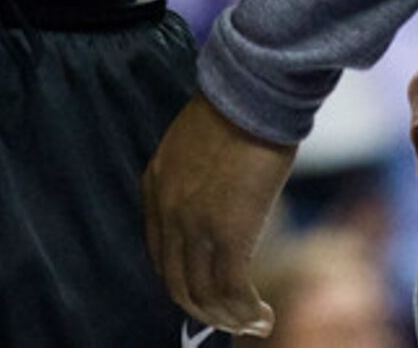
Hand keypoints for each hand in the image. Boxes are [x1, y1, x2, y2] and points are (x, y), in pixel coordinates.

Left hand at [141, 93, 293, 336]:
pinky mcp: (228, 234)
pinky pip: (231, 290)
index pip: (160, 253)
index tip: (206, 291)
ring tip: (251, 324)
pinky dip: (246, 311)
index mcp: (155, 186)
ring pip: (203, 294)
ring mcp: (195, 226)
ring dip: (227, 318)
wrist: (252, 93)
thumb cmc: (237, 107)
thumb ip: (198, 177)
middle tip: (227, 320)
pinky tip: (262, 315)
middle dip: (203, 310)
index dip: (183, 281)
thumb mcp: (197, 143)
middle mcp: (167, 211)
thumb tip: (222, 201)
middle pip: (176, 282)